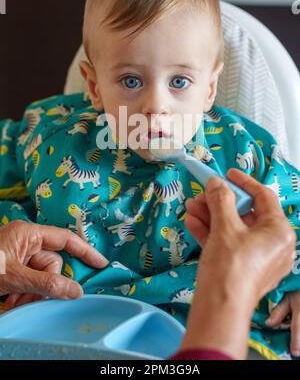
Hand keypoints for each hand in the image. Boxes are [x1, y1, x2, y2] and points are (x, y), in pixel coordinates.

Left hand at [0, 221, 108, 306]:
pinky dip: (24, 293)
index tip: (101, 263)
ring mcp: (18, 254)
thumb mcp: (13, 277)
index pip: (65, 239)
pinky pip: (29, 280)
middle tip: (31, 298)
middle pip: (52, 263)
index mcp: (28, 233)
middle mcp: (25, 241)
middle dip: (45, 284)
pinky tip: (11, 301)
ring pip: (41, 275)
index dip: (85, 251)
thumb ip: (46, 284)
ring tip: (15, 302)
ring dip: (33, 292)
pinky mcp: (12, 266)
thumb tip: (75, 291)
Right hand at [180, 168, 295, 358]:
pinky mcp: (244, 269)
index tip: (227, 173)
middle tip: (201, 194)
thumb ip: (221, 199)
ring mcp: (259, 258)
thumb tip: (216, 182)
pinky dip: (212, 232)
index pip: (264, 197)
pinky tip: (192, 222)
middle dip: (219, 202)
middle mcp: (274, 244)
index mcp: (279, 231)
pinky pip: (229, 244)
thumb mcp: (224, 226)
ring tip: (191, 207)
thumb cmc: (230, 265)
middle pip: (245, 213)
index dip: (244, 182)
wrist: (219, 310)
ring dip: (211, 216)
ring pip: (234, 229)